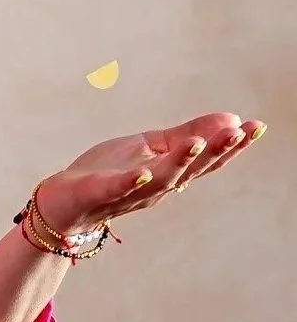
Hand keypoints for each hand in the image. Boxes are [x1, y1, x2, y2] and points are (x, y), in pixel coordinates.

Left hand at [35, 112, 265, 235]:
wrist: (63, 202)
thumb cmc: (108, 173)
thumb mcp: (150, 147)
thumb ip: (187, 134)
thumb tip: (231, 119)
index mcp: (170, 174)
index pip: (207, 161)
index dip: (233, 146)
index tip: (257, 127)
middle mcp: (156, 187)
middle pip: (191, 170)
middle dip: (216, 151)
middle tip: (239, 132)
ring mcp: (129, 192)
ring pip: (160, 179)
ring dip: (179, 162)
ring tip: (195, 143)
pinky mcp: (99, 193)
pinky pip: (118, 188)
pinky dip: (132, 182)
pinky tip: (144, 171)